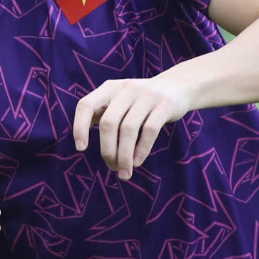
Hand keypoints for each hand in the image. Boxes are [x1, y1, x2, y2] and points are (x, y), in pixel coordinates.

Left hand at [72, 74, 189, 179]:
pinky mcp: (165, 105)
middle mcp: (126, 89)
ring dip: (124, 155)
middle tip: (111, 167)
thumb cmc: (140, 101)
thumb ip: (102, 114)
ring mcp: (146, 95)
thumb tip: (81, 142)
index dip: (80, 127)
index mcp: (109, 88)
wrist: (178, 86)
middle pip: (108, 123)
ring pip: (128, 129)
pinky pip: (149, 130)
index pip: (86, 105)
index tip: (81, 148)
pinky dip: (141, 150)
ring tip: (124, 171)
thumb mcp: (119, 100)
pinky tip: (137, 162)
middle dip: (107, 150)